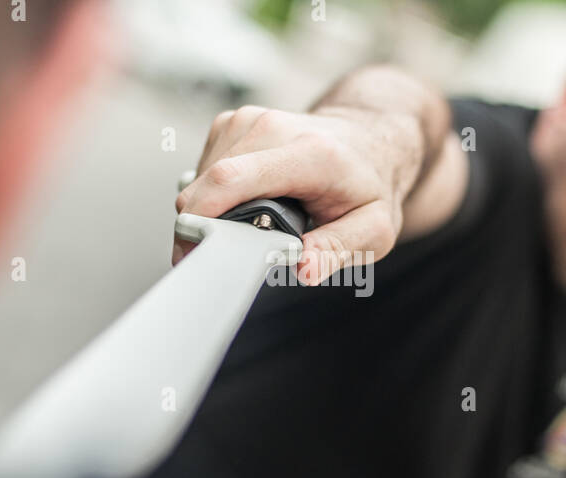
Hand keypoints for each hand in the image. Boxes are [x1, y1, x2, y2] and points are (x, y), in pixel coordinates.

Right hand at [173, 105, 423, 284]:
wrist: (369, 140)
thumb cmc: (369, 186)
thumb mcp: (374, 230)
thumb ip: (338, 249)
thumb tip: (304, 269)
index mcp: (308, 153)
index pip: (231, 179)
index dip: (200, 218)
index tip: (192, 253)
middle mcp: (272, 128)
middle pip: (207, 185)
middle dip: (210, 226)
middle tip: (243, 249)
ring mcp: (248, 120)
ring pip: (200, 180)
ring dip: (216, 210)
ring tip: (257, 219)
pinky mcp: (232, 123)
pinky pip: (204, 170)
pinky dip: (218, 193)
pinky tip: (250, 198)